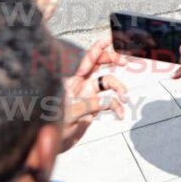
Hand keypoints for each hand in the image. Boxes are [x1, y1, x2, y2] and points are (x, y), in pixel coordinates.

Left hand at [61, 36, 128, 150]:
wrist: (55, 144)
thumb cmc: (54, 128)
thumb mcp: (69, 116)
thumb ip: (88, 106)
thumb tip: (107, 102)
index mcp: (71, 79)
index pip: (87, 57)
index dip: (101, 45)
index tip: (114, 38)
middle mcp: (81, 82)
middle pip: (100, 62)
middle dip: (114, 59)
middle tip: (126, 62)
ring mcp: (89, 93)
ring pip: (108, 81)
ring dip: (119, 87)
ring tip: (124, 97)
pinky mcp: (95, 105)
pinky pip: (111, 101)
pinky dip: (117, 107)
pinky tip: (120, 115)